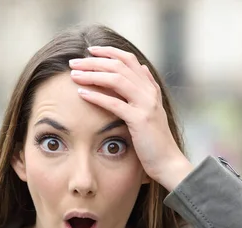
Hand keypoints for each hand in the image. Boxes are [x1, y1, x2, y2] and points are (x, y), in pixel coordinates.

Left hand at [69, 46, 193, 190]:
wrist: (167, 163)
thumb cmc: (154, 141)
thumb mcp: (152, 110)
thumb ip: (146, 89)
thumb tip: (142, 68)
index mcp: (150, 88)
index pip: (129, 60)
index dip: (109, 52)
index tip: (90, 50)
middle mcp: (149, 92)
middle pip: (119, 66)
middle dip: (94, 61)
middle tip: (74, 61)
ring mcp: (146, 105)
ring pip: (116, 79)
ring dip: (92, 74)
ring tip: (74, 74)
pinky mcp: (139, 120)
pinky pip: (114, 103)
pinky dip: (96, 96)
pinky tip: (81, 93)